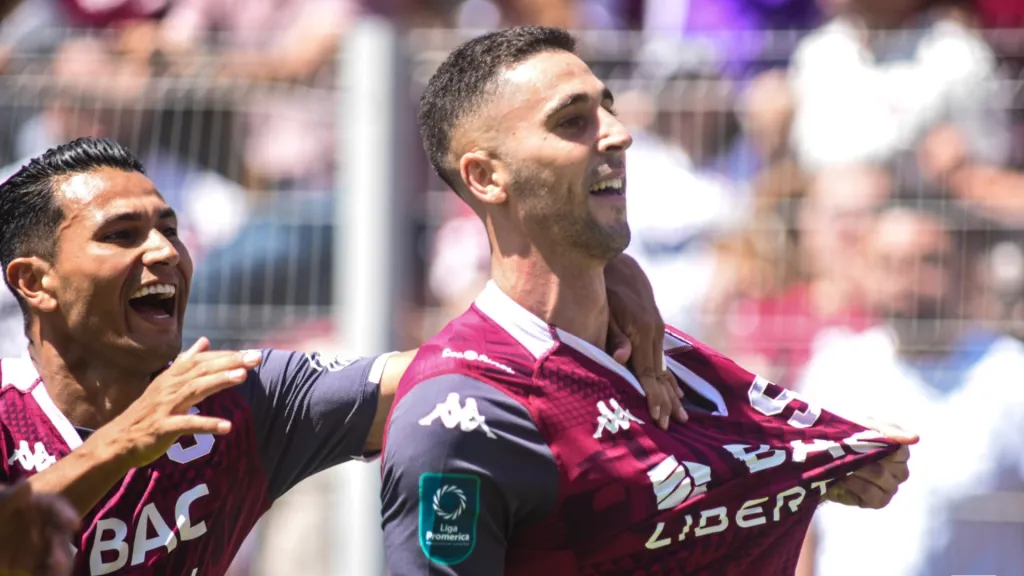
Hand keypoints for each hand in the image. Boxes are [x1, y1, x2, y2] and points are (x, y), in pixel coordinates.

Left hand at [0, 481, 78, 575]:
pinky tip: (51, 575)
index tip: (74, 524)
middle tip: (59, 559)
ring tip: (58, 569)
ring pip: (58, 552)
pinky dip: (51, 572)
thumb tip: (27, 486)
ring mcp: (42, 543)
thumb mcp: (1, 503)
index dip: (66, 514)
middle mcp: (46, 524)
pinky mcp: (35, 561)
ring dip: (62, 561)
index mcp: (40, 505)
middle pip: (60, 533)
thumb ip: (13, 497)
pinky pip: (46, 567)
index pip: (56, 507)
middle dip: (62, 546)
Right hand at [96, 337, 262, 469]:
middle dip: (230, 362)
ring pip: (195, 390)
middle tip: (255, 358)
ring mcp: (165, 406)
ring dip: (219, 382)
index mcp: (172, 376)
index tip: (251, 353)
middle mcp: (169, 387)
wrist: (118, 440)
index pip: (202, 360)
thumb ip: (186, 362)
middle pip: (202, 370)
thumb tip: (204, 341)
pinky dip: (207, 424)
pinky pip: (187, 424)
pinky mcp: (163, 427)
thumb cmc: (147, 411)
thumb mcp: (166, 383)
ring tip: (243, 376)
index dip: (226, 356)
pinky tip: (227, 427)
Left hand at [604, 254, 687, 428]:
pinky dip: (669, 376)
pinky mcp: (654, 326)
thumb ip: (613, 336)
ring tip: (681, 414)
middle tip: (672, 425)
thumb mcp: (605, 310)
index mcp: (642, 332)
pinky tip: (676, 389)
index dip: (654, 397)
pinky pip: (662, 356)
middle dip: (666, 401)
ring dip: (671, 392)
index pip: (649, 373)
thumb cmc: (603, 288)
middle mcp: (654, 332)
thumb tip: (621, 358)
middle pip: (661, 375)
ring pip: (664, 367)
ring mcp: (656, 329)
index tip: (659, 418)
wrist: (617, 261)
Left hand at [825, 420, 917, 508]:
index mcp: (899, 453)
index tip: (863, 440)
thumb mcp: (865, 425)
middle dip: (867, 458)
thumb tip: (915, 438)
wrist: (822, 457)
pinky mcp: (876, 501)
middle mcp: (899, 472)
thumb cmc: (848, 437)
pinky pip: (871, 494)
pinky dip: (855, 484)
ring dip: (858, 469)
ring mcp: (889, 488)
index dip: (882, 446)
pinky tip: (843, 477)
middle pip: (893, 467)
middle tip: (847, 451)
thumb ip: (889, 430)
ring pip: (881, 478)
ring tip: (842, 463)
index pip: (900, 451)